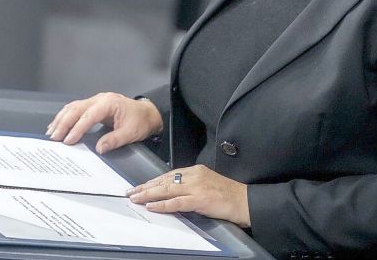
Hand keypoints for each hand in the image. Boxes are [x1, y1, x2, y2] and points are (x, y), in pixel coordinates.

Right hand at [47, 92, 162, 153]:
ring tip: (52, 132)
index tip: (69, 140)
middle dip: (64, 123)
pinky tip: (57, 125)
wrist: (147, 113)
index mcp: (109, 103)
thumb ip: (114, 140)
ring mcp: (95, 101)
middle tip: (55, 138)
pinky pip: (75, 109)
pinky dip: (65, 117)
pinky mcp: (93, 105)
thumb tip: (99, 148)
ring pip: (73, 107)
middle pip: (76, 109)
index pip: (89, 115)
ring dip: (61, 119)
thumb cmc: (140, 121)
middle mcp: (100, 99)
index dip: (77, 128)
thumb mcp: (130, 133)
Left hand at [127, 165, 250, 227]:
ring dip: (148, 195)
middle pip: (164, 181)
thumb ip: (191, 186)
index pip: (168, 175)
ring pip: (166, 189)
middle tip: (131, 191)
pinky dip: (162, 204)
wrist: (245, 201)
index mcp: (196, 171)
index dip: (153, 181)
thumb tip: (173, 193)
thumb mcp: (207, 184)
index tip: (141, 186)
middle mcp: (194, 176)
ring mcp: (197, 187)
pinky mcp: (200, 199)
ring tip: (135, 198)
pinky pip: (176, 202)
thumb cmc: (228, 195)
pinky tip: (152, 206)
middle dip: (146, 187)